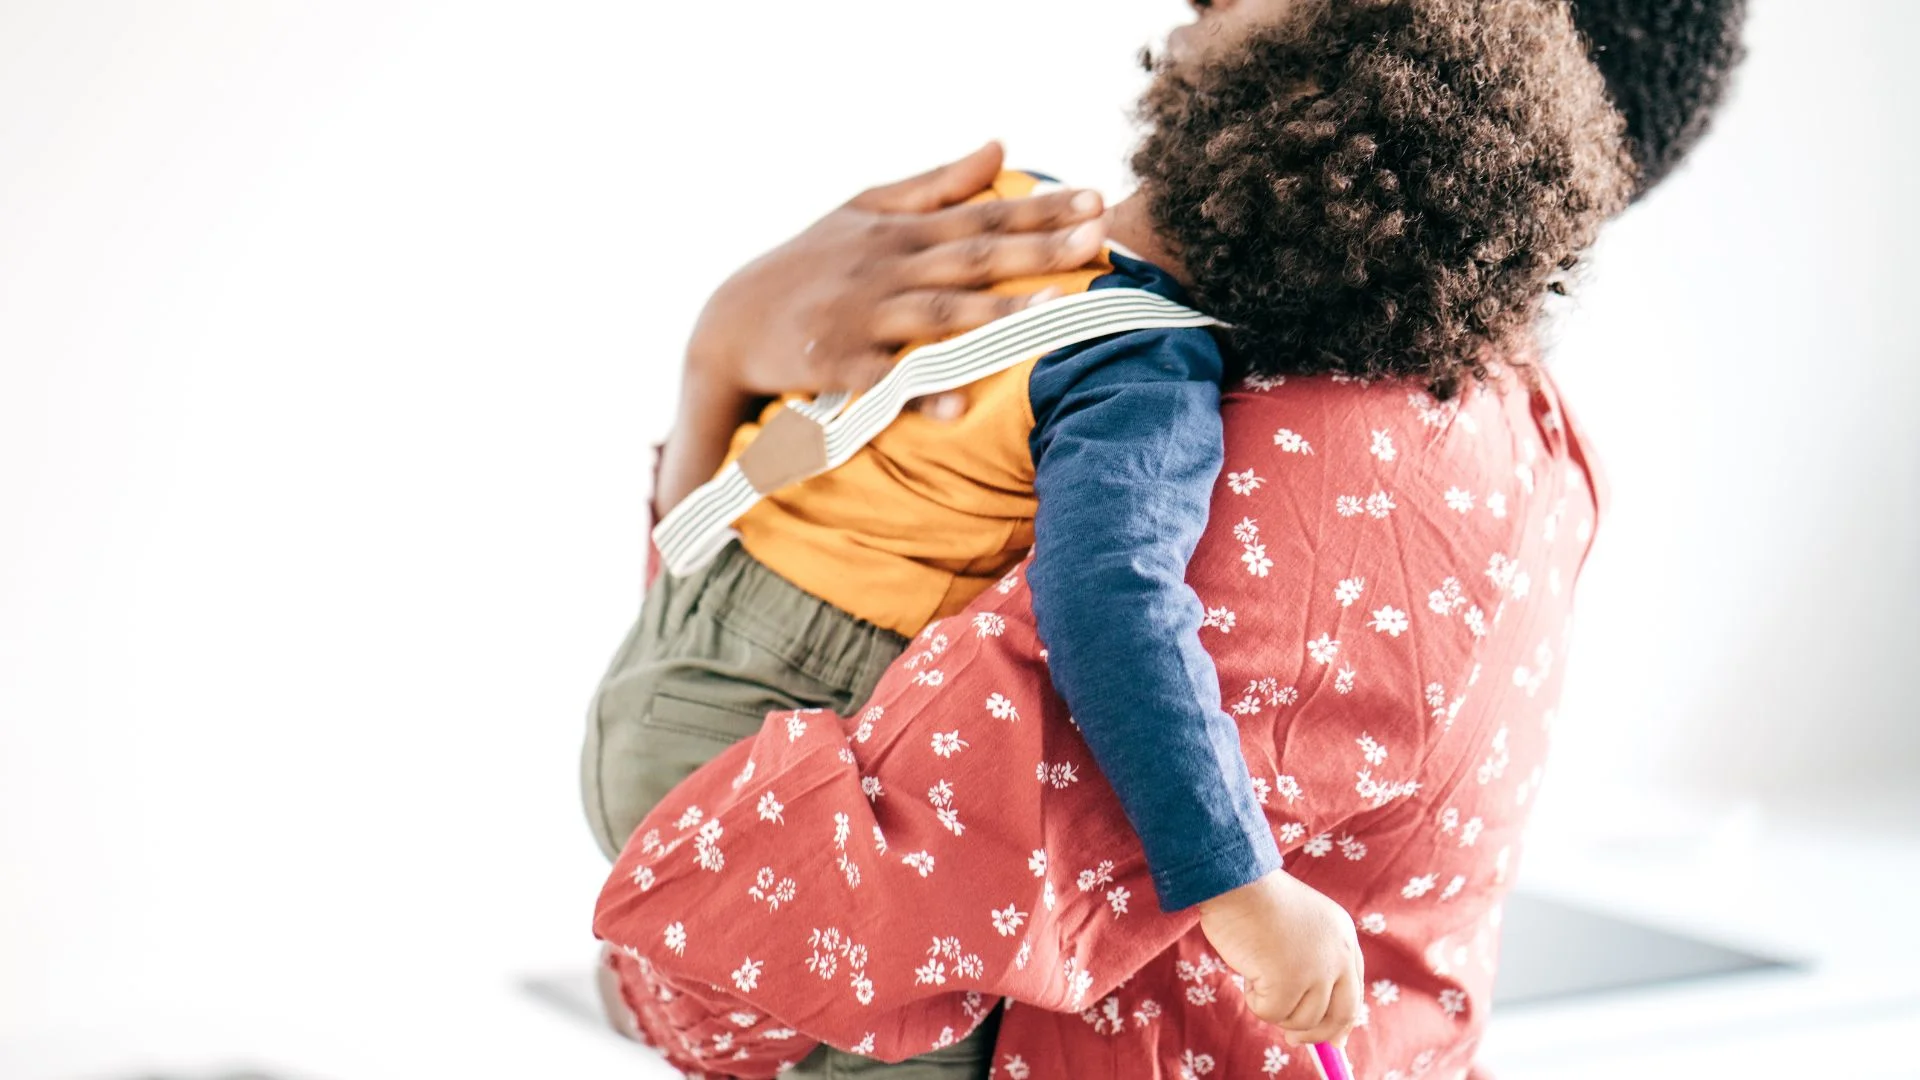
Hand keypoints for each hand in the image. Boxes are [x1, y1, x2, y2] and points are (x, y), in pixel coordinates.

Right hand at [655, 142, 1109, 515]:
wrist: (733, 321)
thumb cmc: (810, 262)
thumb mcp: (867, 210)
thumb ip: (938, 184)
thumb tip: (1000, 147)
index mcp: (900, 231)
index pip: (983, 215)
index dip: (1041, 209)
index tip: (1096, 201)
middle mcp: (886, 268)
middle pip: (972, 256)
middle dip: (1037, 248)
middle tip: (1097, 239)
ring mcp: (862, 316)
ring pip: (936, 312)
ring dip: (992, 311)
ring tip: (1047, 308)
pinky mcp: (838, 363)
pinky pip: (886, 379)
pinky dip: (919, 391)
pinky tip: (958, 402)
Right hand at [1197, 869, 1363, 1045]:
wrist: (1237, 881)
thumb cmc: (1259, 901)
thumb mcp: (1302, 931)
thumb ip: (1315, 966)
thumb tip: (1314, 1023)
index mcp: (1345, 941)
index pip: (1353, 994)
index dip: (1340, 1021)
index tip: (1329, 1039)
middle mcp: (1339, 956)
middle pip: (1339, 1016)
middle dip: (1316, 1034)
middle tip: (1293, 1040)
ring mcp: (1317, 970)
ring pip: (1301, 1019)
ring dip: (1275, 1006)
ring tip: (1257, 972)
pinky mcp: (1289, 981)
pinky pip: (1271, 1013)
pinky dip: (1254, 1000)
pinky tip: (1248, 970)